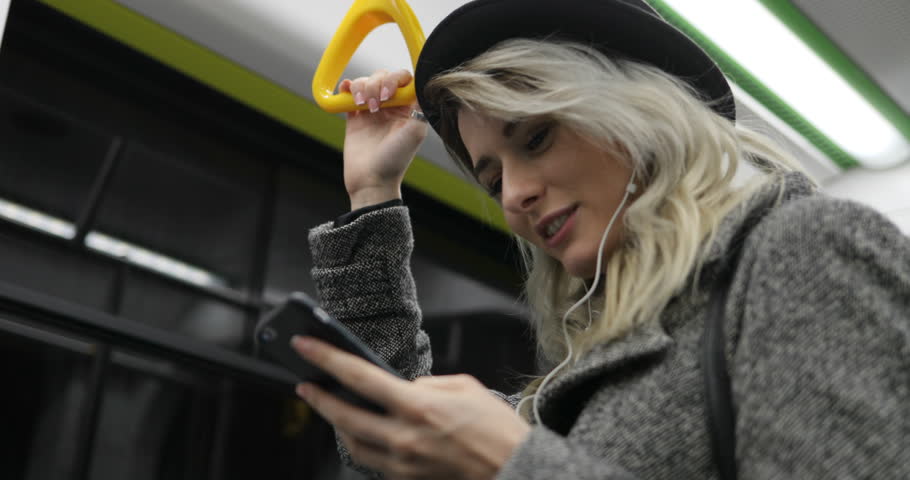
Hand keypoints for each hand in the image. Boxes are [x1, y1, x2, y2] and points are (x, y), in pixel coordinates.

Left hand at [291, 336, 530, 479]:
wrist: (514, 470)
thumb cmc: (495, 429)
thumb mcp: (464, 387)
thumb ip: (426, 384)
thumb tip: (403, 387)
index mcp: (417, 407)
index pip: (358, 377)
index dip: (326, 358)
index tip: (305, 345)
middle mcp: (404, 438)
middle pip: (343, 416)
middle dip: (318, 398)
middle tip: (305, 384)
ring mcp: (403, 464)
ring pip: (352, 443)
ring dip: (337, 424)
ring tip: (330, 407)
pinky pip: (374, 461)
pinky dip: (363, 443)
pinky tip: (362, 431)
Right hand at [339, 69, 428, 209]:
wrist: (371, 180)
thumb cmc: (396, 160)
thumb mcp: (416, 133)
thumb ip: (421, 107)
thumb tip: (424, 82)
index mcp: (408, 109)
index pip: (403, 80)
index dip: (395, 80)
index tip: (389, 94)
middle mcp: (391, 107)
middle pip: (382, 77)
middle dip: (377, 84)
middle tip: (376, 104)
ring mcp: (371, 111)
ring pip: (365, 82)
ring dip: (362, 87)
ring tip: (363, 105)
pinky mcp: (354, 117)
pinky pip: (349, 94)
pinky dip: (347, 87)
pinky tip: (348, 91)